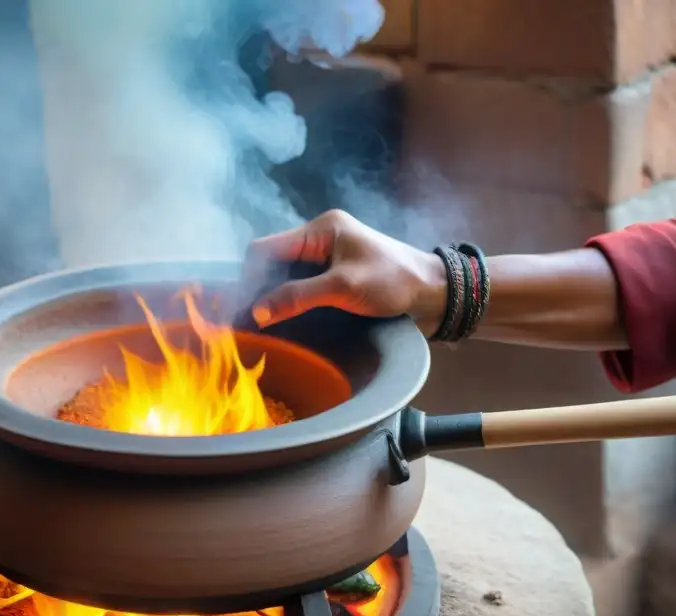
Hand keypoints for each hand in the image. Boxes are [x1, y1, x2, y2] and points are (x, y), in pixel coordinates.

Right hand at [246, 210, 446, 330]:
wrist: (433, 292)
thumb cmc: (393, 282)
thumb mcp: (342, 287)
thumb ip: (298, 296)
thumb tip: (258, 311)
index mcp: (319, 230)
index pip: (266, 248)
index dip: (249, 276)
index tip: (241, 308)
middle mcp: (319, 240)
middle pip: (272, 263)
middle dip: (259, 289)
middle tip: (249, 322)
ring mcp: (327, 259)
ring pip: (285, 277)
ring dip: (275, 298)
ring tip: (263, 325)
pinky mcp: (335, 277)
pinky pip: (301, 287)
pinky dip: (291, 302)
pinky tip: (285, 321)